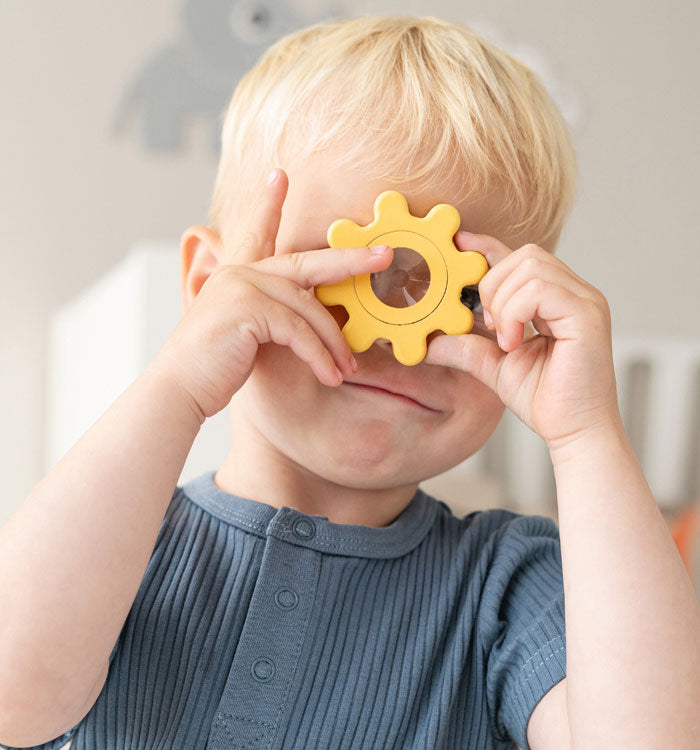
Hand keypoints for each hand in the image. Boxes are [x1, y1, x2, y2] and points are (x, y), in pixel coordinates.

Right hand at [151, 168, 393, 421]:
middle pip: (308, 262)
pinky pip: (299, 331)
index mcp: (237, 274)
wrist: (178, 389)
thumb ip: (273, 315)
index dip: (269, 205)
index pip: (257, 233)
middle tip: (384, 254)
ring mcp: (242, 285)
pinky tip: (330, 377)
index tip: (279, 175)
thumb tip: (314, 314)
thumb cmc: (213, 367)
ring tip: (347, 369)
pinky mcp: (248, 308)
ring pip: (309, 308)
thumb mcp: (247, 333)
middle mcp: (240, 272)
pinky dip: (319, 356)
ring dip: (334, 343)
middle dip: (351, 259)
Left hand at [424, 232, 621, 449]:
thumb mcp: (495, 366)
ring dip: (503, 303)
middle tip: (490, 326)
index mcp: (558, 298)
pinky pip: (540, 289)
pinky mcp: (587, 314)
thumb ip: (466, 347)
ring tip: (505, 340)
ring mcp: (585, 301)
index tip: (458, 245)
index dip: (488, 248)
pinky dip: (516, 313)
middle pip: (524, 254)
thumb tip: (429, 341)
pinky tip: (514, 343)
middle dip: (492, 285)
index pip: (520, 258)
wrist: (574, 432)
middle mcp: (575, 292)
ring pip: (530, 267)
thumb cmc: (545, 400)